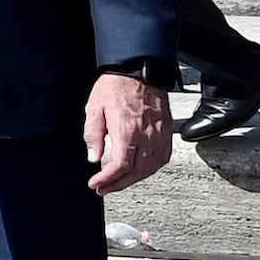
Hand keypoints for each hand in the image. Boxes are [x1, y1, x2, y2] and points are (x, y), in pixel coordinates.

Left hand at [84, 72, 173, 194]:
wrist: (139, 71)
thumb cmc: (116, 86)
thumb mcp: (94, 108)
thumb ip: (93, 135)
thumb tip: (93, 157)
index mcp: (127, 131)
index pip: (120, 166)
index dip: (107, 180)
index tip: (95, 184)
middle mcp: (147, 137)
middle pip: (136, 172)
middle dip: (118, 185)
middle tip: (103, 189)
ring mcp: (159, 136)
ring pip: (150, 168)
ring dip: (133, 180)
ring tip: (117, 183)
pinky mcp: (166, 133)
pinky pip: (162, 158)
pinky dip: (150, 170)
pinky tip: (139, 171)